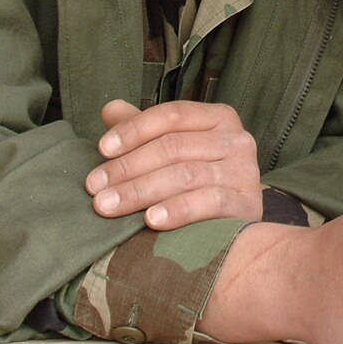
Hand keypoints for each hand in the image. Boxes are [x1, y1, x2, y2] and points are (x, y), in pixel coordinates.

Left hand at [85, 98, 262, 229]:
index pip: (172, 115)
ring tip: (108, 206)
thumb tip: (110, 109)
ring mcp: (245, 171)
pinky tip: (151, 220)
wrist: (239, 234)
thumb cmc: (199, 187)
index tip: (101, 149)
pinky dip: (178, 210)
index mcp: (219, 118)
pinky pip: (209, 202)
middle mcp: (237, 139)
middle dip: (128, 167)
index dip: (134, 130)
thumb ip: (144, 131)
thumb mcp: (172, 153)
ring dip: (140, 191)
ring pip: (185, 174)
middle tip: (94, 187)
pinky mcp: (248, 204)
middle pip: (174, 146)